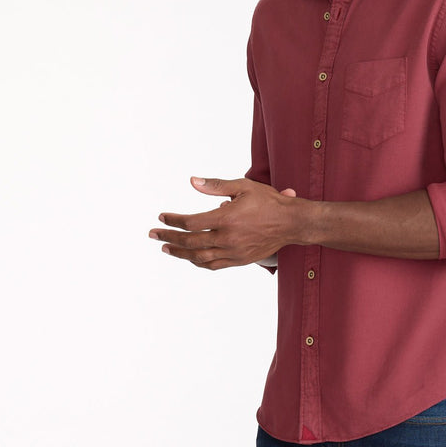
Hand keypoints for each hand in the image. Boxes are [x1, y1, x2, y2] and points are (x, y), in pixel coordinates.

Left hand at [150, 177, 296, 270]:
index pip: (190, 223)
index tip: (162, 216)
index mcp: (226, 219)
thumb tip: (193, 181)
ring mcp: (234, 252)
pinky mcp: (240, 260)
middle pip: (190, 242)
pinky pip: (213, 265)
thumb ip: (216, 185)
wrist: (291, 223)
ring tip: (166, 249)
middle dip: (168, 238)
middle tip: (154, 234)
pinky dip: (198, 262)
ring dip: (180, 253)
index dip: (173, 220)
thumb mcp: (243, 186)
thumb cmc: (269, 202)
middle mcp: (228, 238)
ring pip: (199, 257)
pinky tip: (190, 258)